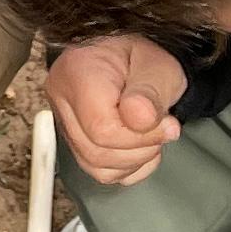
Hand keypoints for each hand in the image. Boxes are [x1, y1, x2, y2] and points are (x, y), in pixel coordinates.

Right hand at [47, 34, 187, 186]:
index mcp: (78, 71)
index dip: (140, 137)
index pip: (101, 128)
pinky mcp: (75, 141)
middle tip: (162, 128)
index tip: (167, 125)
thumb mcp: (158, 67)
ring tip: (152, 134)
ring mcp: (66, 123)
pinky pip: (100, 172)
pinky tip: (140, 146)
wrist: (136, 61)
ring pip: (97, 167)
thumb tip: (140, 120)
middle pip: (96, 152)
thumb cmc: (145, 59)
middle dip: (140, 149)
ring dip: (135, 160)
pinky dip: (129, 167)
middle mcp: (63, 99)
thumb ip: (150, 93)